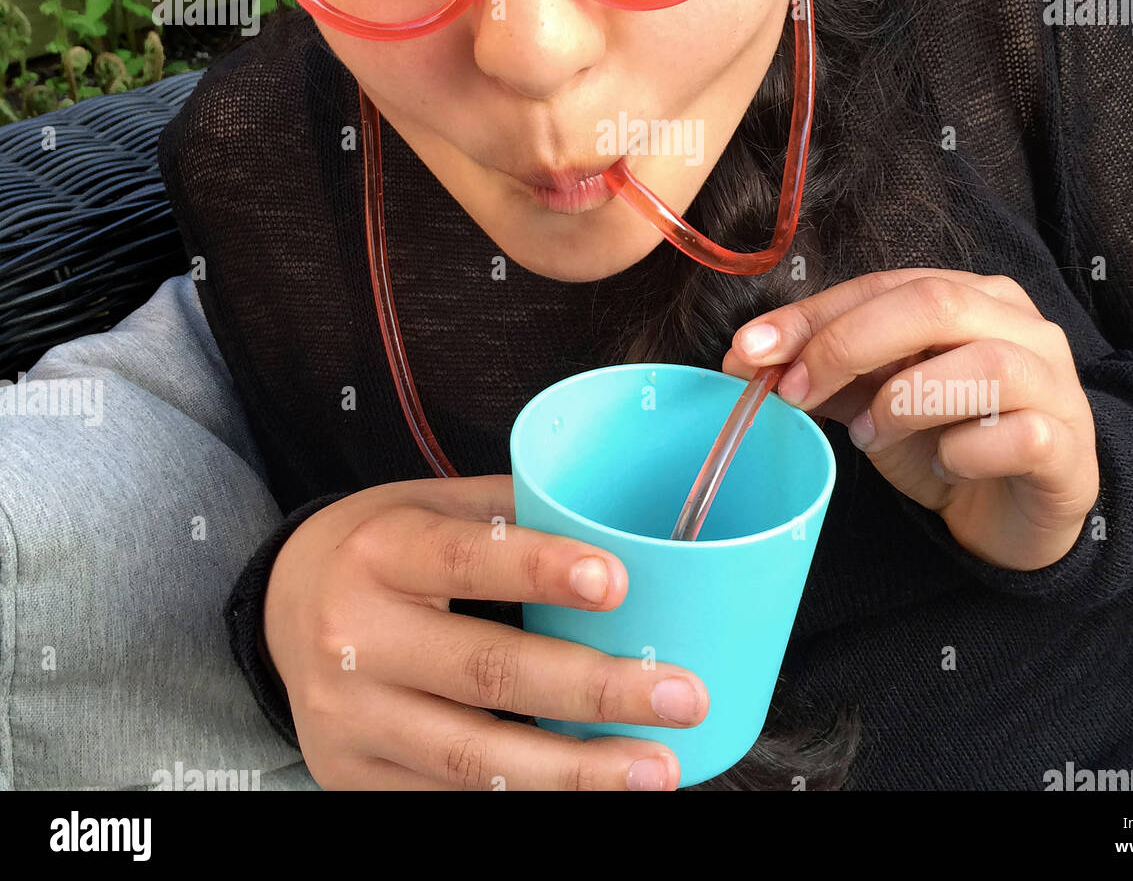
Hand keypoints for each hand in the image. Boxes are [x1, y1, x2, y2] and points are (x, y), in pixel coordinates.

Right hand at [263, 476, 708, 789]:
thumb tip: (615, 521)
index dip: (542, 571)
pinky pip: (449, 797)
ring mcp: (350, 719)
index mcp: (381, 551)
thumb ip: (512, 509)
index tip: (617, 582)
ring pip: (474, 758)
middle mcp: (355, 638)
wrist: (280, 604)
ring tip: (656, 768)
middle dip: (595, 691)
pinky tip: (590, 793)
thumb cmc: (379, 545)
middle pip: (486, 673)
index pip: (468, 560)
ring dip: (576, 771)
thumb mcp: (430, 503)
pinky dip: (526, 800)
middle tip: (681, 695)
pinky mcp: (352, 777)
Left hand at [722, 269, 1098, 571]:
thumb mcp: (873, 401)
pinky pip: (1020, 436)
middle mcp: (1021, 325)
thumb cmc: (946, 441)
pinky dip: (965, 453)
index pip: (883, 285)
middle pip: (933, 303)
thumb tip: (749, 359)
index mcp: (971, 296)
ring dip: (906, 401)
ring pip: (984, 365)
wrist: (1016, 514)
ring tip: (871, 435)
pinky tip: (946, 466)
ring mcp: (1055, 384)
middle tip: (794, 391)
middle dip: (848, 345)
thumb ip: (824, 374)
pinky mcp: (1071, 449)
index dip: (812, 315)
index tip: (749, 350)